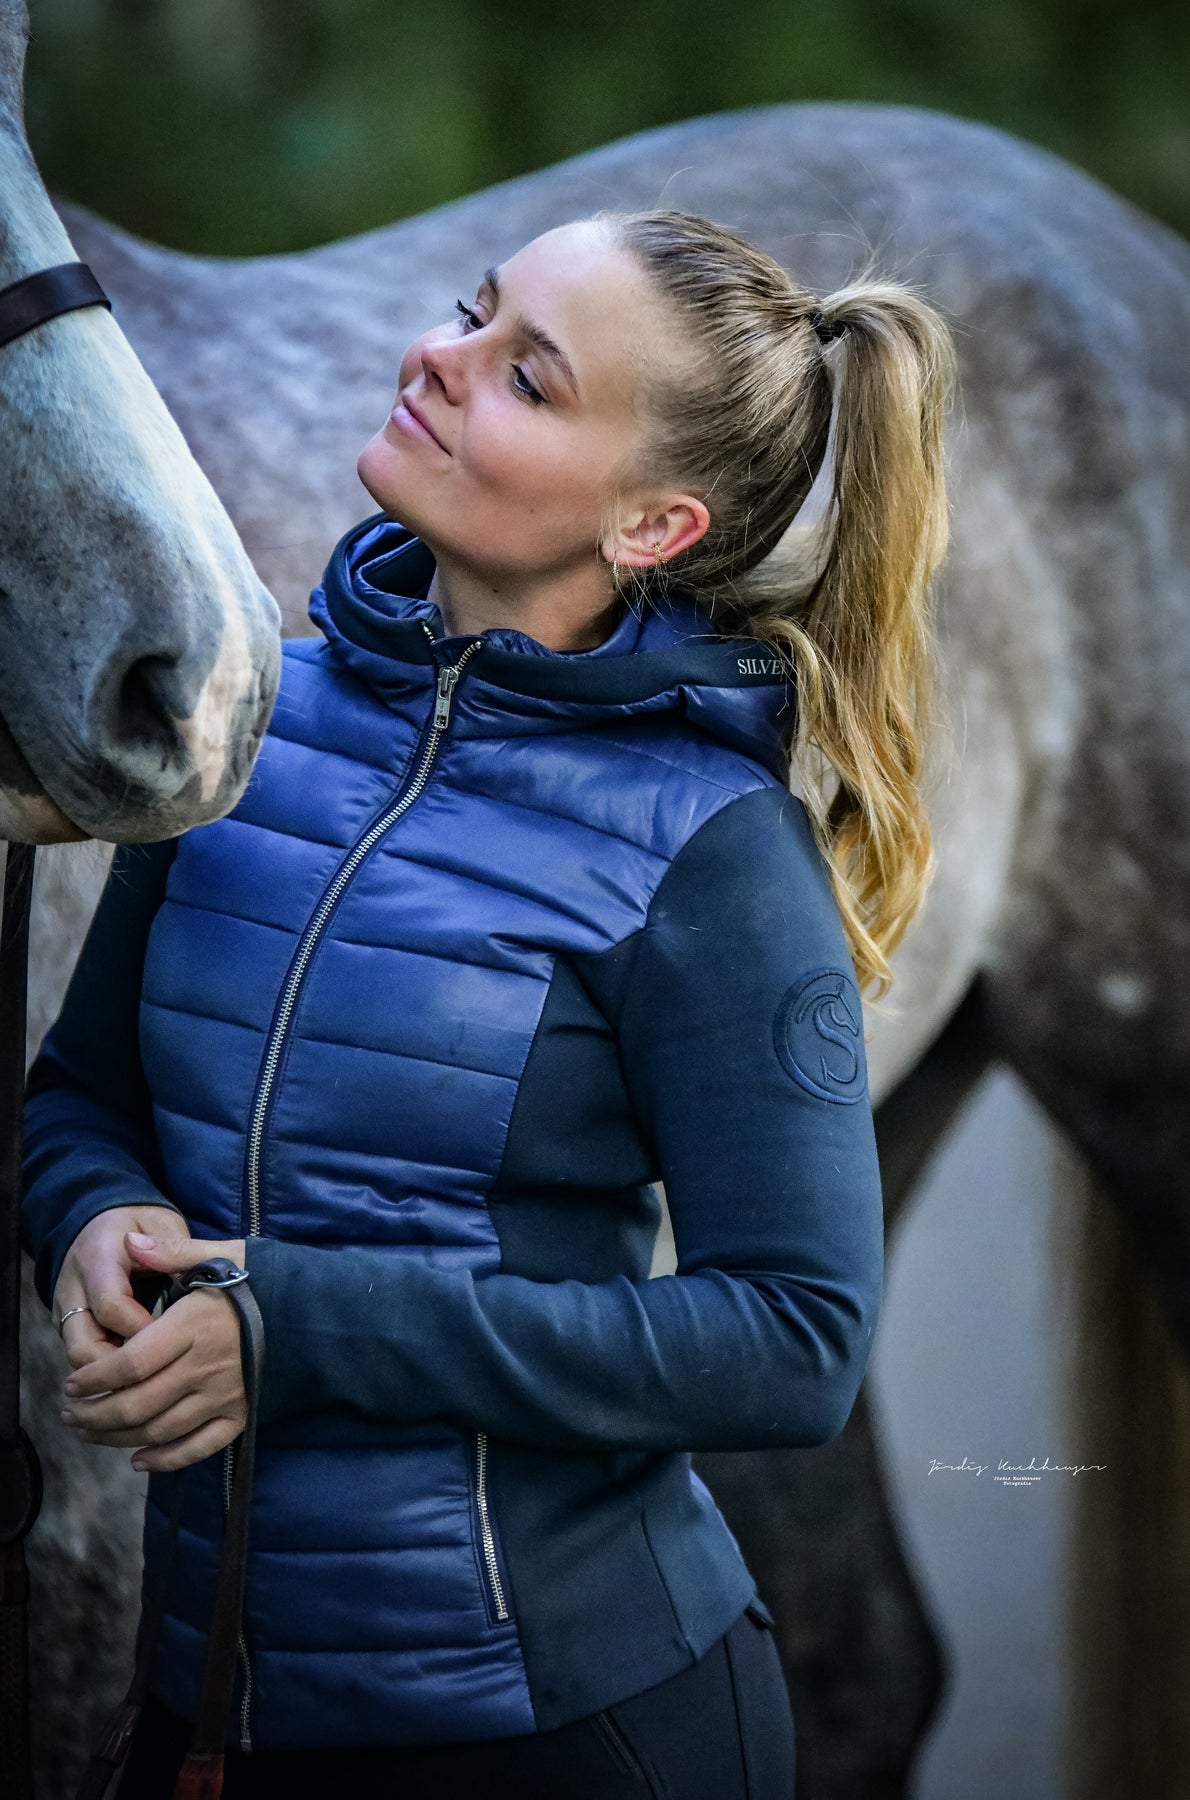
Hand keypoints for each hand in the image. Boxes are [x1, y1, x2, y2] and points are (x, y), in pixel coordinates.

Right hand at [51, 1203, 193, 1370]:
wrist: (101, 1218)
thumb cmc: (140, 1221)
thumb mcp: (163, 1223)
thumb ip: (175, 1254)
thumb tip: (192, 1287)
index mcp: (98, 1258)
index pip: (112, 1308)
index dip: (143, 1331)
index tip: (172, 1339)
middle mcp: (72, 1288)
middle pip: (83, 1347)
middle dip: (120, 1368)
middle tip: (159, 1370)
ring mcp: (63, 1308)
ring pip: (77, 1358)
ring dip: (111, 1371)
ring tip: (149, 1373)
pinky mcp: (64, 1321)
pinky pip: (80, 1354)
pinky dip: (105, 1366)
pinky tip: (136, 1369)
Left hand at [59, 1229, 248, 1473]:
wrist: (320, 1314)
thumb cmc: (266, 1281)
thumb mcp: (224, 1254)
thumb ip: (173, 1252)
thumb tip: (130, 1242)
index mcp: (195, 1326)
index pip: (132, 1362)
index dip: (97, 1377)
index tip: (73, 1382)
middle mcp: (206, 1367)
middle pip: (138, 1404)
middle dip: (96, 1414)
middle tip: (71, 1413)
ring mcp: (225, 1396)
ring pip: (159, 1429)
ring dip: (117, 1437)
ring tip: (90, 1431)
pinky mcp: (241, 1416)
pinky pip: (197, 1447)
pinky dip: (165, 1459)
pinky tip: (139, 1459)